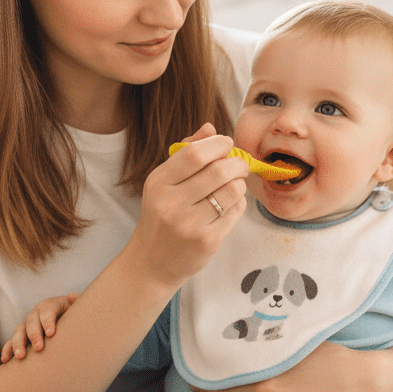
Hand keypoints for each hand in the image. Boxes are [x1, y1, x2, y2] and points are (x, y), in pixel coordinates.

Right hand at [0, 294, 79, 362]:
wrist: (67, 320)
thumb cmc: (74, 315)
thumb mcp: (77, 308)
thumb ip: (77, 302)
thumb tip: (71, 297)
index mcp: (50, 305)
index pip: (48, 311)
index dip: (48, 321)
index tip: (51, 334)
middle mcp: (36, 313)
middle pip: (32, 321)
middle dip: (34, 335)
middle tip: (39, 348)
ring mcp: (27, 325)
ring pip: (19, 331)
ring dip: (18, 343)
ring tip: (21, 356)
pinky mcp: (21, 336)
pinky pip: (11, 342)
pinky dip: (7, 350)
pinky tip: (5, 360)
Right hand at [127, 123, 247, 291]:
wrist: (152, 262)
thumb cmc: (161, 216)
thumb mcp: (164, 184)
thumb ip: (185, 154)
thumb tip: (210, 128)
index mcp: (158, 183)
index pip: (194, 154)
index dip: (217, 144)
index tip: (226, 143)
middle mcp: (171, 203)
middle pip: (218, 171)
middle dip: (236, 163)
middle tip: (239, 164)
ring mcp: (189, 225)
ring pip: (231, 191)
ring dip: (240, 183)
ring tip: (234, 183)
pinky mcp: (206, 241)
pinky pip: (235, 212)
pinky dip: (238, 203)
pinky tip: (230, 204)